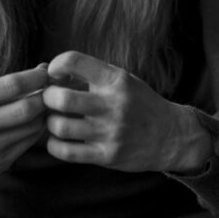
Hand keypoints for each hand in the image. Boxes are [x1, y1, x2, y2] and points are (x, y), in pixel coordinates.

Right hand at [0, 64, 48, 184]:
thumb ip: (3, 86)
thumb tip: (42, 70)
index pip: (12, 85)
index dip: (37, 77)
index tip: (47, 72)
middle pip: (27, 109)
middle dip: (46, 97)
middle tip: (55, 89)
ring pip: (32, 128)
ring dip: (45, 114)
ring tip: (49, 104)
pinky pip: (28, 143)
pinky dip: (37, 130)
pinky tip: (37, 122)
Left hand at [42, 51, 211, 173]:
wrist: (171, 136)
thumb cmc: (140, 103)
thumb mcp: (123, 80)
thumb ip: (92, 75)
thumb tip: (50, 72)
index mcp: (115, 80)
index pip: (74, 61)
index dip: (57, 65)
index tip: (54, 74)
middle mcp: (113, 105)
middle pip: (61, 98)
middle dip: (47, 97)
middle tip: (50, 100)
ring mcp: (110, 132)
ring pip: (60, 126)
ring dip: (50, 123)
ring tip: (56, 120)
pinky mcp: (107, 156)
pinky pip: (67, 152)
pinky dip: (54, 145)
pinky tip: (59, 140)